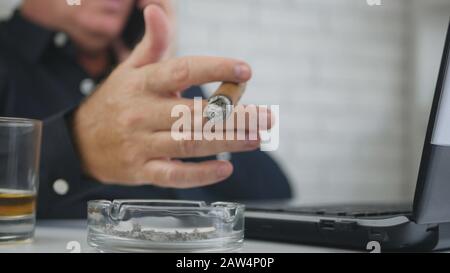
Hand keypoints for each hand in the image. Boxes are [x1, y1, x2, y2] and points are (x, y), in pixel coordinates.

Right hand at [72, 6, 270, 187]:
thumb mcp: (130, 69)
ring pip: (189, 143)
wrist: (79, 142)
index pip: (182, 71)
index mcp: (143, 83)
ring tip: (257, 138)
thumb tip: (156, 9)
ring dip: (227, 142)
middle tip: (267, 117)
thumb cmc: (115, 101)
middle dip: (234, 115)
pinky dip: (200, 174)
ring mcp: (141, 144)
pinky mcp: (142, 171)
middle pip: (194, 113)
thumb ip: (152, 44)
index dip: (215, 69)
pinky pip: (173, 175)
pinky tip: (226, 168)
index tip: (245, 71)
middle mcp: (142, 113)